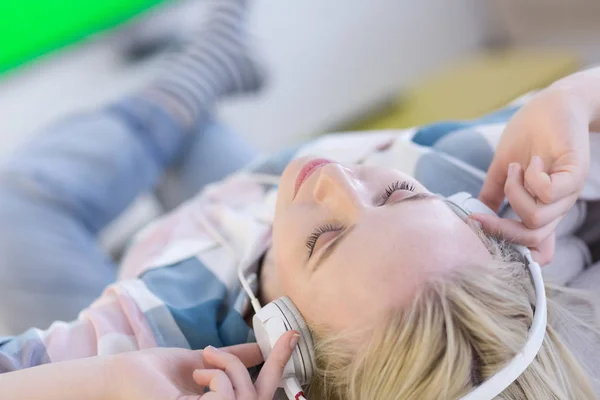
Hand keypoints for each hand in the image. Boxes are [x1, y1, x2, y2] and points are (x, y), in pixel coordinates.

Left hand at [109, 331, 298, 399]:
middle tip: (219, 351)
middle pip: (263, 395)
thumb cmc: (158, 372)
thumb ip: (234, 357)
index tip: (291, 334)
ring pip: (247, 394)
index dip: (280, 363)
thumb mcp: (205, 361)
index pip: (263, 391)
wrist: (126, 375)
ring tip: (201, 366)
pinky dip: (217, 376)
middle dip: (253, 364)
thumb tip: (259, 346)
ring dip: (227, 368)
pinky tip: (195, 378)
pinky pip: (229, 395)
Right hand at [475, 88, 590, 263]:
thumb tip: (476, 215)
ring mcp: (567, 192)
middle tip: (481, 209)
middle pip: (531, 239)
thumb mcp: (502, 168)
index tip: (478, 226)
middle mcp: (557, 207)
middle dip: (499, 227)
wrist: (551, 105)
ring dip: (514, 193)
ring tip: (515, 168)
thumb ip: (493, 194)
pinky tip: (530, 162)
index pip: (536, 249)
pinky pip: (548, 192)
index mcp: (541, 209)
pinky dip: (531, 179)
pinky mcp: (574, 173)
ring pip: (535, 217)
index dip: (508, 246)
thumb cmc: (528, 134)